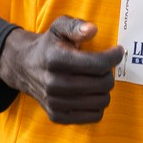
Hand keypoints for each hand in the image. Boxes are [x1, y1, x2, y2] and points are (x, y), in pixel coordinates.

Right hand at [0, 16, 124, 124]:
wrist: (24, 67)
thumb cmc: (49, 45)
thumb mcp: (59, 27)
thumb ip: (76, 26)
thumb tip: (93, 30)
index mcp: (56, 60)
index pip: (98, 64)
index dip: (114, 56)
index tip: (117, 51)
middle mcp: (53, 83)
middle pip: (102, 83)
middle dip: (110, 72)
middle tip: (105, 66)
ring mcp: (54, 102)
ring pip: (100, 101)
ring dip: (105, 89)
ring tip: (98, 78)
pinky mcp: (57, 116)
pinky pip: (93, 116)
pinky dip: (98, 104)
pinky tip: (92, 92)